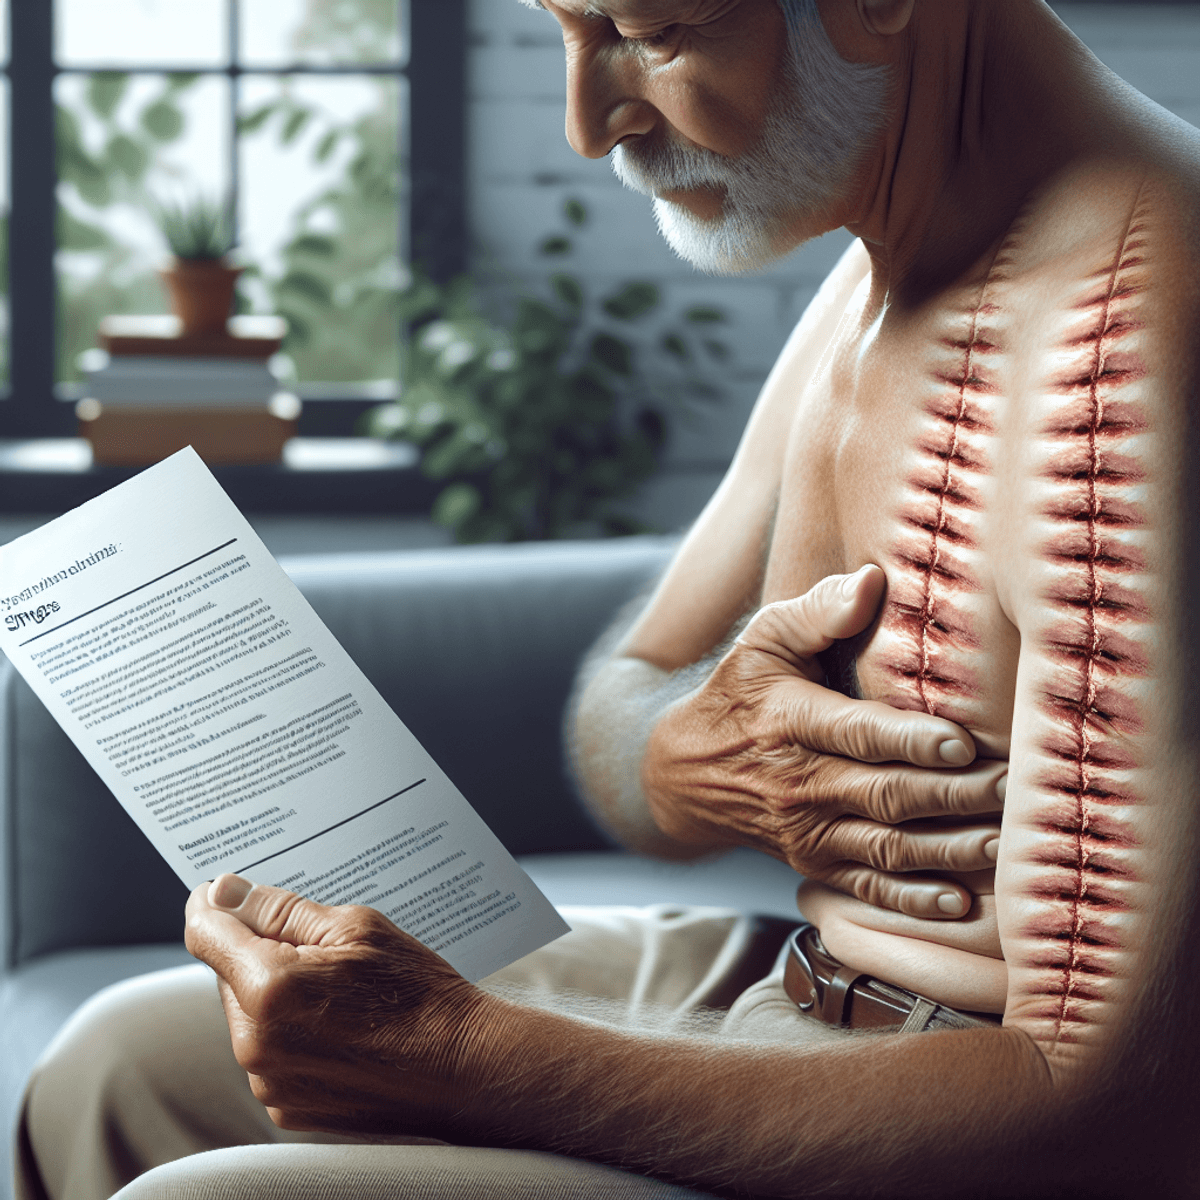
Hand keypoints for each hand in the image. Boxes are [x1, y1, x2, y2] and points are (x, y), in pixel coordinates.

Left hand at [184, 874, 500, 1136]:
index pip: (206, 933)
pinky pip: (269, 1051)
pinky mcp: (285, 1105)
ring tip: (340, 989)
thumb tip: (226, 893)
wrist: (460, 1066)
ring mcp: (268, 1081)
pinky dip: (290, 1031)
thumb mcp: (356, 927)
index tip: (223, 891)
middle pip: (228, 973)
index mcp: (270, 987)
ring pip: (248, 1014)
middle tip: (320, 944)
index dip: (212, 904)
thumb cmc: (418, 992)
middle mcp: (256, 1042)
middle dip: (259, 950)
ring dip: (275, 993)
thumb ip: (280, 910)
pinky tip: (340, 1022)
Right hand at [641, 565, 1006, 918]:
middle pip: (886, 795)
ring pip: (886, 847)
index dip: (911, 742)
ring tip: (1003, 843)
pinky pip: (865, 888)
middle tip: (1011, 790)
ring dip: (948, 849)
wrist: (685, 772)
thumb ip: (818, 610)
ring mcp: (806, 831)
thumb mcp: (764, 639)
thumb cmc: (740, 693)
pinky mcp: (812, 865)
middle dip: (953, 796)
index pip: (858, 734)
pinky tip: (956, 903)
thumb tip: (873, 580)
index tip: (963, 744)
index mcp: (792, 721)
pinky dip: (910, 901)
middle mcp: (799, 783)